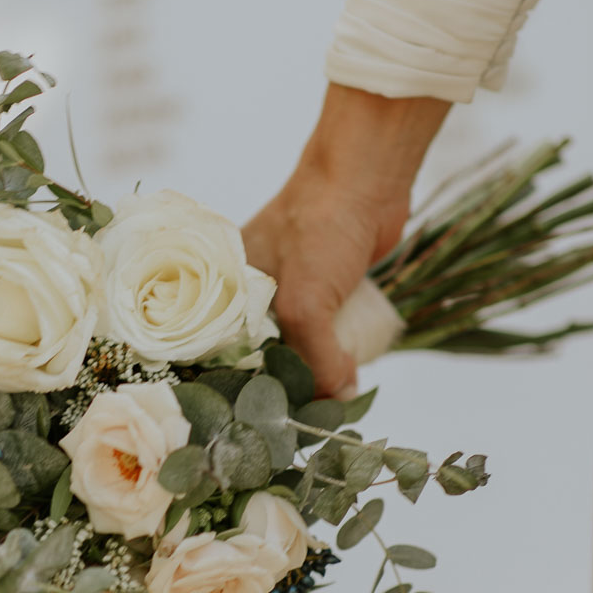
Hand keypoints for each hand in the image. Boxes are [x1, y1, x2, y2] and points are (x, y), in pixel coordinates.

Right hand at [243, 84, 450, 394]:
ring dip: (317, 371)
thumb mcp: (304, 303)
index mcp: (227, 288)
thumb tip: (337, 399)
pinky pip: (327, 332)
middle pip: (263, 354)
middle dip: (284, 382)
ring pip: (299, 345)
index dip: (242, 384)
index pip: (225, 352)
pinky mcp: (327, 288)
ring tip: (330, 401)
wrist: (367, 177)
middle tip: (305, 415)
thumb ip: (315, 357)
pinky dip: (338, 351)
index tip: (263, 416)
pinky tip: (349, 370)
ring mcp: (291, 289)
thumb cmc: (320, 227)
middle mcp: (252, 291)